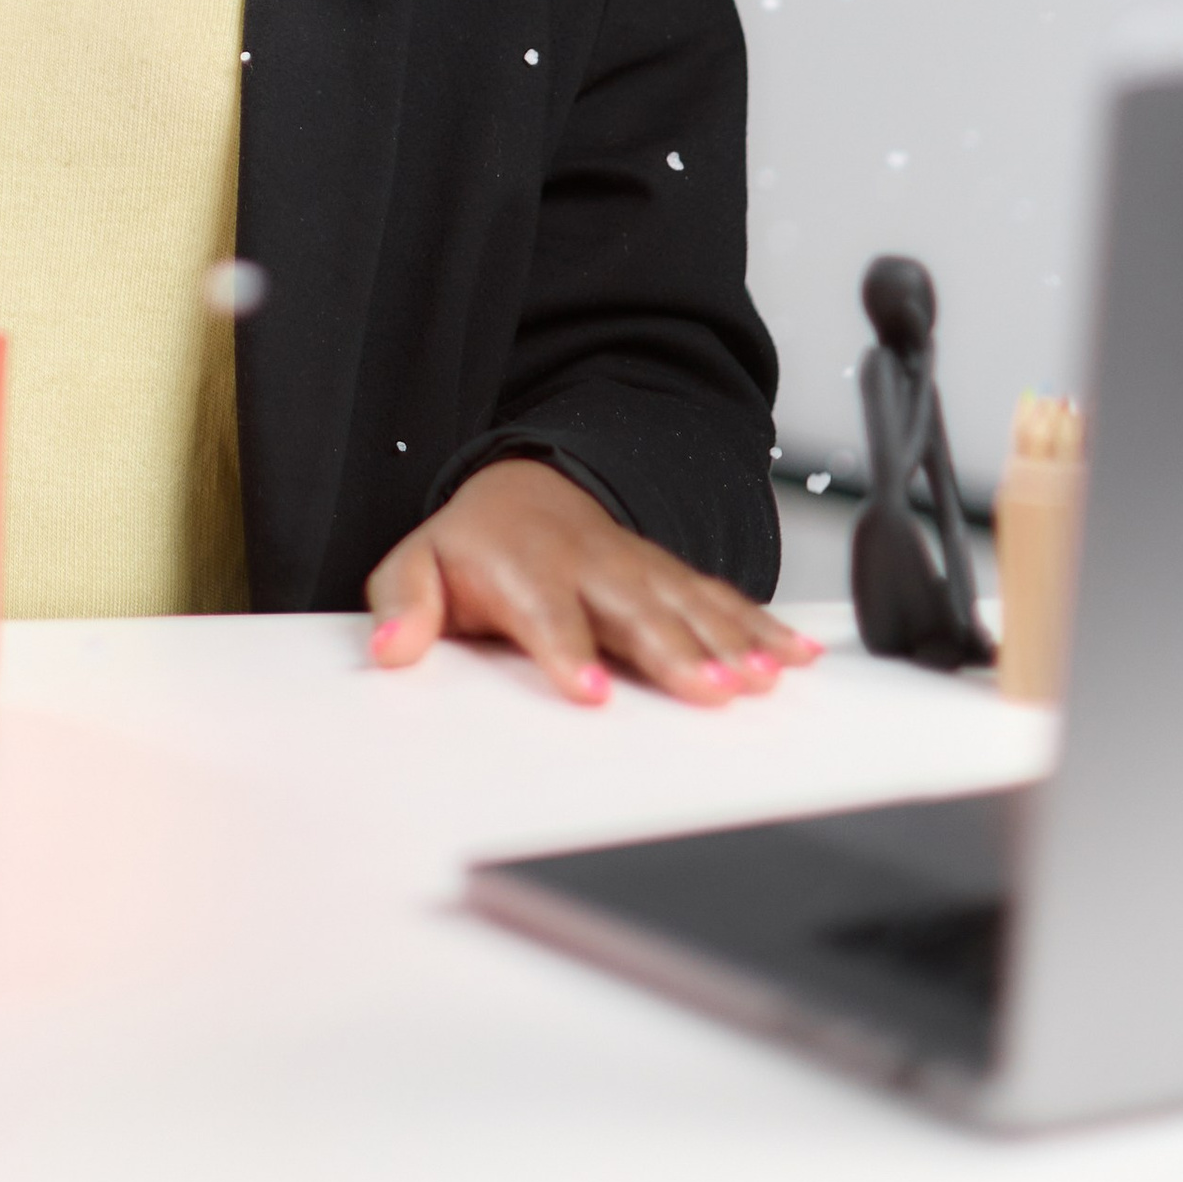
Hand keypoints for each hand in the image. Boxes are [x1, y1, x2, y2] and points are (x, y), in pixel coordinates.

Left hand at [365, 457, 819, 708]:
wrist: (522, 491)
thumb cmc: (473, 546)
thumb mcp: (417, 565)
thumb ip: (403, 606)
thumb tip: (389, 651)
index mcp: (524, 567)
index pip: (547, 613)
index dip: (570, 652)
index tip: (593, 690)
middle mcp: (589, 565)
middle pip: (635, 611)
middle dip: (674, 649)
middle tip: (707, 689)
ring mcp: (637, 568)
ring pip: (689, 604)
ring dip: (728, 642)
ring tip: (760, 680)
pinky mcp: (671, 577)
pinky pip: (722, 598)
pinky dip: (762, 625)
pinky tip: (793, 655)